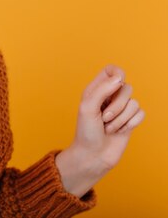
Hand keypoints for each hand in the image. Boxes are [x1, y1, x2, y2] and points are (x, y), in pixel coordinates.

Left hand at [56, 65, 144, 196]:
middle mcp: (109, 97)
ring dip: (121, 118)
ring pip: (134, 102)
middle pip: (126, 87)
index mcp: (96, 90)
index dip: (117, 73)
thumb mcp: (88, 108)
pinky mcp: (130, 120)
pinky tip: (119, 131)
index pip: (112, 70)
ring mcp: (121, 109)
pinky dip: (130, 124)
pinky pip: (141, 114)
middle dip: (117, 106)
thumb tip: (119, 79)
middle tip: (104, 118)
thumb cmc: (86, 132)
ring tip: (108, 127)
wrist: (93, 155)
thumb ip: (101, 90)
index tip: (115, 84)